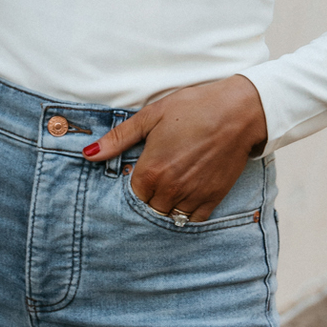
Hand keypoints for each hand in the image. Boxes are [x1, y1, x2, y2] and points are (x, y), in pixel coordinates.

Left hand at [83, 75, 266, 222]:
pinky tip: (188, 192)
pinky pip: (194, 218)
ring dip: (168, 203)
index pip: (132, 194)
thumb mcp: (151, 116)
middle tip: (160, 174)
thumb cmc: (193, 108)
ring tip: (174, 182)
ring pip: (170, 215)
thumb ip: (119, 139)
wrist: (238, 112)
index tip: (144, 168)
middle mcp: (170, 189)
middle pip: (150, 207)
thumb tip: (88, 154)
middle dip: (151, 194)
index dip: (136, 181)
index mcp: (151, 171)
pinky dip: (188, 210)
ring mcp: (193, 196)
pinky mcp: (213, 198)